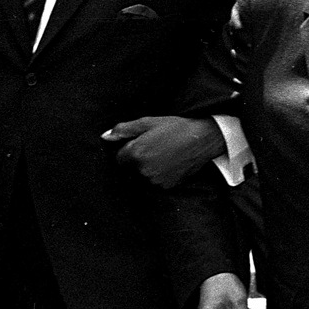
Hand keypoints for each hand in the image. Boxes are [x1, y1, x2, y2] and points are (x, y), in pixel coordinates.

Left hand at [103, 116, 225, 188]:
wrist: (203, 138)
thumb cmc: (175, 127)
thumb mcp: (148, 122)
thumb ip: (123, 130)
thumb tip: (105, 137)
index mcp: (135, 153)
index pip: (120, 158)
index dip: (130, 150)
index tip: (143, 144)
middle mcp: (143, 169)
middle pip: (131, 168)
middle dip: (139, 159)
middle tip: (157, 147)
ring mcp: (155, 180)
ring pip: (144, 176)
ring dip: (149, 168)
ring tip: (166, 154)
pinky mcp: (167, 186)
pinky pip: (156, 182)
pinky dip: (161, 175)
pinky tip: (171, 163)